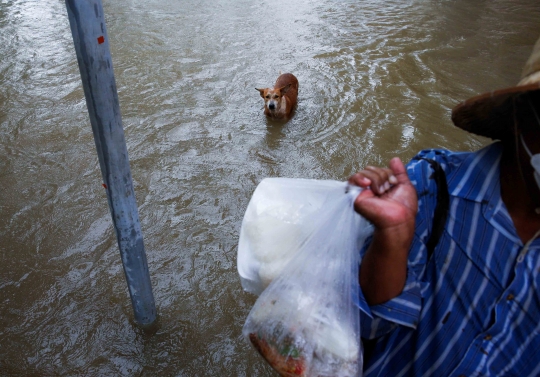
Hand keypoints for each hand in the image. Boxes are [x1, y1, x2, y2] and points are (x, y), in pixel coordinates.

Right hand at [348, 157, 417, 304]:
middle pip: (371, 168)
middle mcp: (369, 188)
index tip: (394, 183)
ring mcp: (361, 192)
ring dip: (377, 179)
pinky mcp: (355, 196)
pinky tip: (367, 184)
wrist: (399, 219)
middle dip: (382, 174)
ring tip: (381, 191)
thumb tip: (395, 159)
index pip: (378, 169)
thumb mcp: (405, 185)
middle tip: (388, 189)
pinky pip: (354, 179)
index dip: (387, 172)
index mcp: (380, 186)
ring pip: (364, 172)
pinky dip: (360, 178)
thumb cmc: (404, 208)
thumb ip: (399, 171)